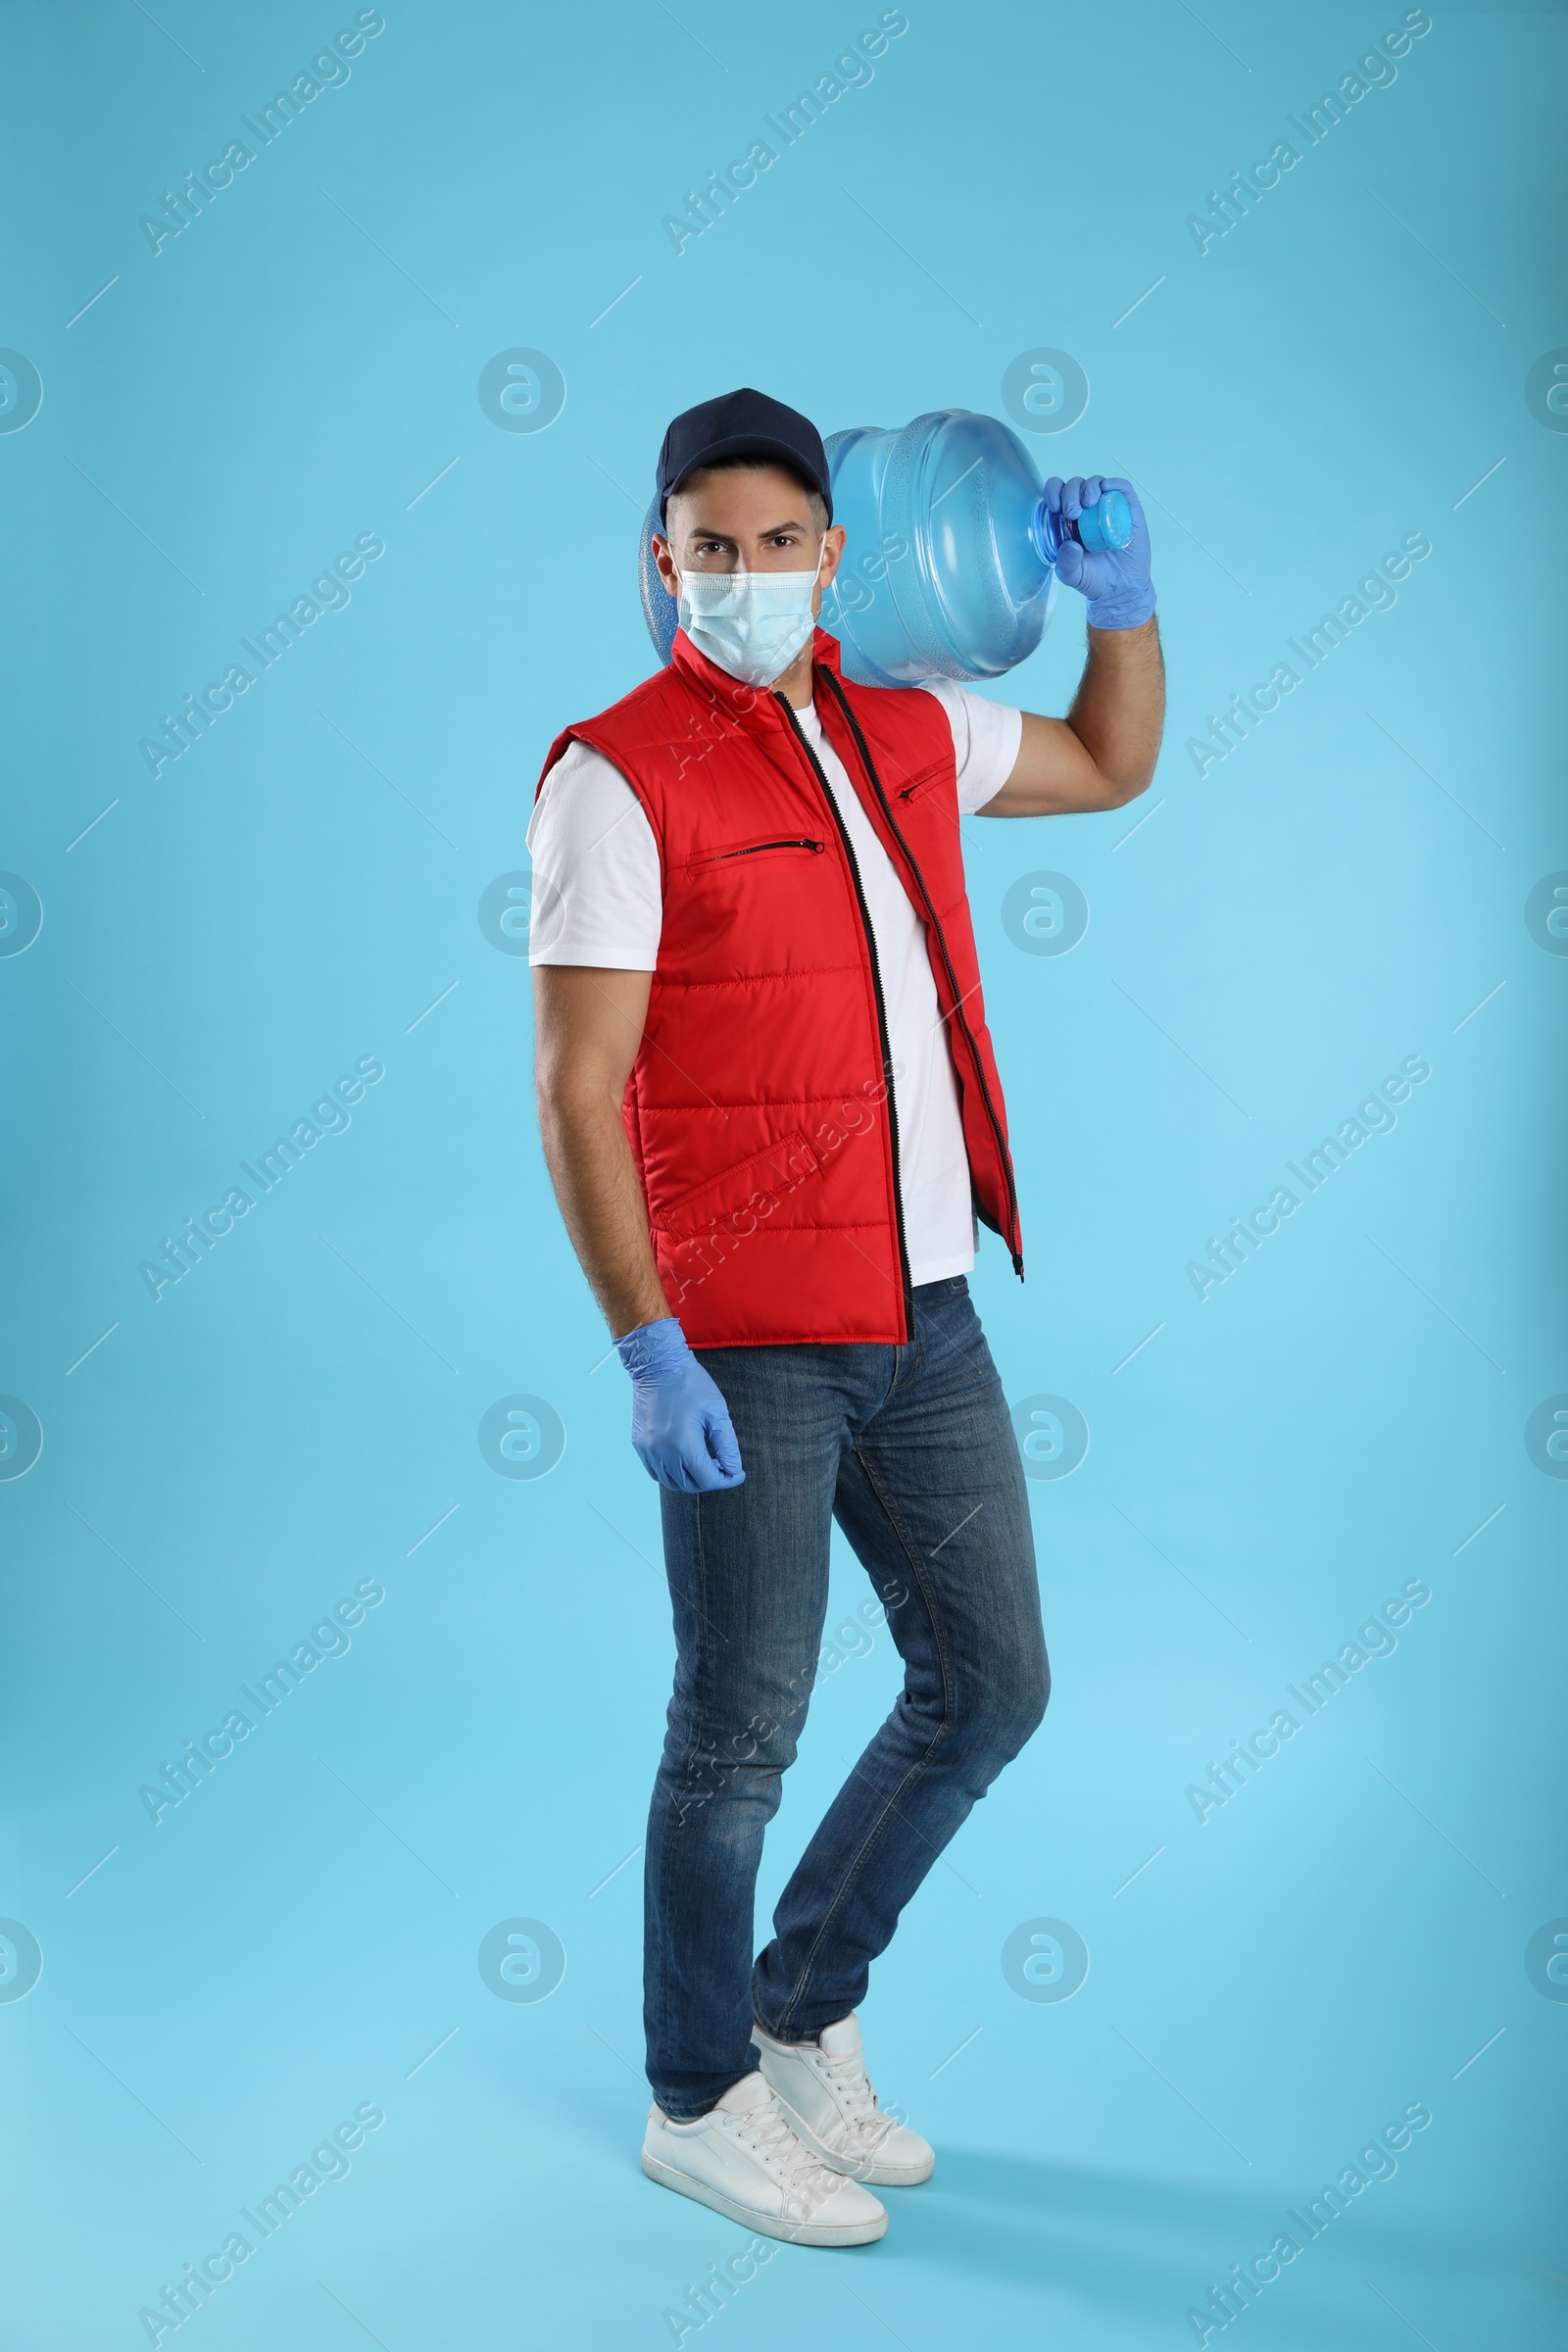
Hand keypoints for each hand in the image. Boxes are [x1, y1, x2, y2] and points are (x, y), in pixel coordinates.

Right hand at [614, 1317, 744, 1493]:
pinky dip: (672, 1473)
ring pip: (672, 1482)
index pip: (708, 1480)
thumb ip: (727, 1445)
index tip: (737, 1473)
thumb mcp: (717, 1411)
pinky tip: (683, 1459)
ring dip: (691, 1479)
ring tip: (705, 1463)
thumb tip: (734, 1469)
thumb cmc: (690, 1383)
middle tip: (723, 1466)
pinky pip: (656, 1472)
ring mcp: (647, 1450)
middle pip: (690, 1485)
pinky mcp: (639, 1444)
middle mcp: (662, 1452)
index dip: (727, 1479)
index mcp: (683, 1444)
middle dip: (711, 1480)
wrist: (657, 1364)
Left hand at [1042, 475, 1155, 629]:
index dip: (1053, 491)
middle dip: (1070, 493)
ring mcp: (1107, 507)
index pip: (1056, 493)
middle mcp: (1086, 509)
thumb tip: (1070, 544)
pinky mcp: (1128, 509)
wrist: (1120, 588)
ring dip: (1089, 487)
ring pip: (1096, 482)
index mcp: (1067, 519)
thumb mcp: (1072, 575)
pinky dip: (1114, 484)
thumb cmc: (1093, 578)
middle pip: (1075, 485)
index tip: (1054, 506)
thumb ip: (1066, 563)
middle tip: (1073, 512)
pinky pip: (1122, 488)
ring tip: (1088, 503)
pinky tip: (1107, 488)